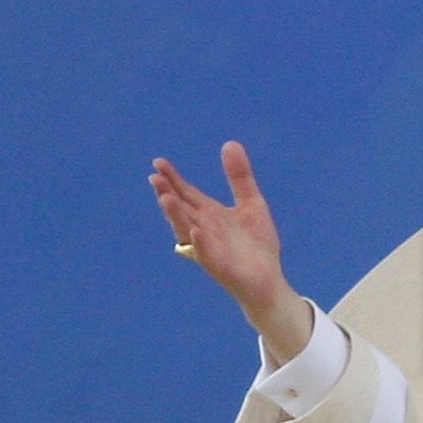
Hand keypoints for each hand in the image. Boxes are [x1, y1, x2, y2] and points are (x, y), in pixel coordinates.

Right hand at [150, 142, 311, 362]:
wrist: (268, 280)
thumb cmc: (256, 244)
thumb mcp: (251, 203)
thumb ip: (239, 177)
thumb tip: (230, 143)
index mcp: (209, 215)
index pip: (186, 194)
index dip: (172, 179)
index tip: (158, 162)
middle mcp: (203, 230)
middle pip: (181, 210)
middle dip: (167, 194)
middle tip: (154, 178)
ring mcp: (209, 249)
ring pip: (187, 231)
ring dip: (176, 216)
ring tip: (166, 198)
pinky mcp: (220, 268)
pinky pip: (207, 255)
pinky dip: (200, 243)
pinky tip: (197, 231)